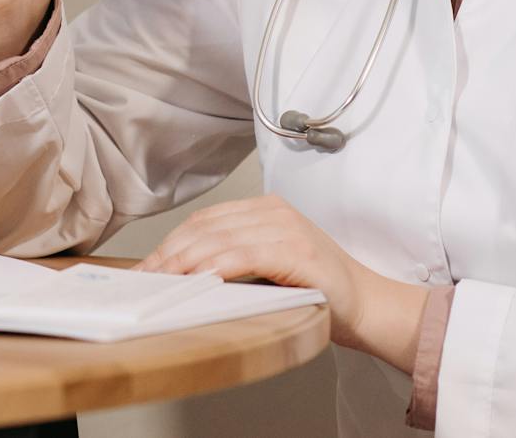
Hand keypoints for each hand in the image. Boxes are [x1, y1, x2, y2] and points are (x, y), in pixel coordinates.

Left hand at [134, 194, 424, 365]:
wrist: (369, 305)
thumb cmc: (318, 291)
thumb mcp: (270, 268)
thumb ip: (236, 261)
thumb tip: (182, 274)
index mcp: (266, 210)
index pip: (204, 221)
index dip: (171, 243)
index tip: (147, 267)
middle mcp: (275, 212)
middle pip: (206, 228)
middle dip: (170, 254)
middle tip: (146, 279)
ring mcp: (288, 229)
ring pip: (220, 240)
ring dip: (186, 262)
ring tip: (163, 282)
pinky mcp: (298, 251)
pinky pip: (246, 255)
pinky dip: (217, 266)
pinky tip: (199, 279)